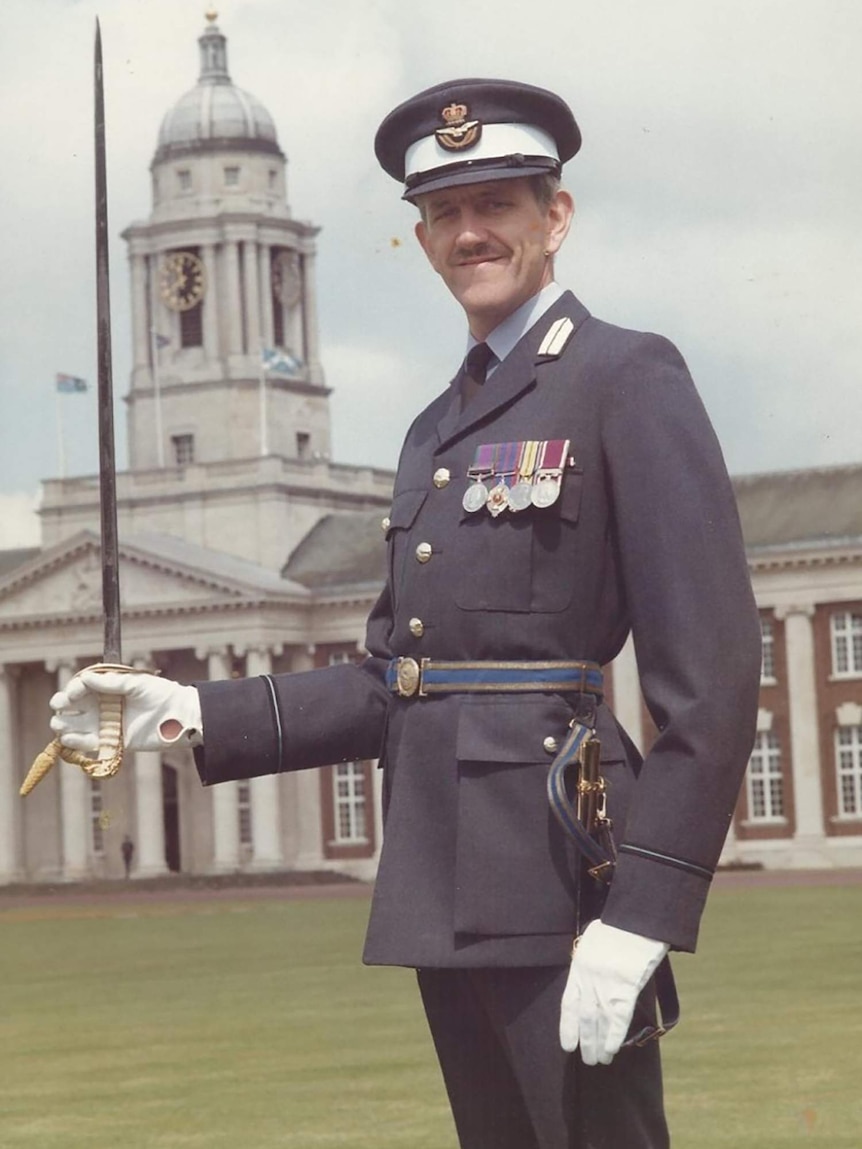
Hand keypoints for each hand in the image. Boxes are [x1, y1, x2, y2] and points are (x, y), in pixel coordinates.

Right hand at [50, 669, 201, 753]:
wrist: (178, 717)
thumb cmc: (160, 694)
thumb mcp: (136, 684)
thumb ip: (111, 683)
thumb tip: (85, 678)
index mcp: (106, 687)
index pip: (80, 687)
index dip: (72, 690)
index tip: (71, 694)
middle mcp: (101, 705)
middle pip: (71, 706)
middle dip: (61, 706)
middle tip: (60, 707)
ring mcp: (103, 723)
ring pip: (73, 726)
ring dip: (63, 725)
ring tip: (61, 725)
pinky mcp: (109, 741)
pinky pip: (86, 744)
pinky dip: (75, 742)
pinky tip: (70, 739)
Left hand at [559, 919, 668, 1064]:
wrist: (636, 918)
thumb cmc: (617, 926)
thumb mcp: (593, 939)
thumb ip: (588, 960)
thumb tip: (588, 976)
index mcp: (579, 966)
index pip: (568, 1003)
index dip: (567, 1026)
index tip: (567, 1045)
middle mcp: (588, 979)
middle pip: (583, 1017)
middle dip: (585, 1041)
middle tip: (587, 1059)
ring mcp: (606, 984)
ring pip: (598, 1021)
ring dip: (598, 1044)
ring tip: (600, 1061)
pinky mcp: (626, 986)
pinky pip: (618, 1017)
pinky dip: (614, 1035)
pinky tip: (612, 1050)